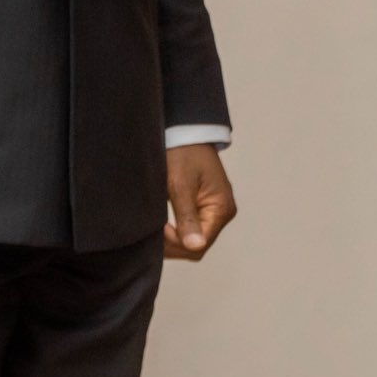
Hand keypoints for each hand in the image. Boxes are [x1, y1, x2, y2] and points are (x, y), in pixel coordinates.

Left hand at [163, 143, 235, 260]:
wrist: (186, 131)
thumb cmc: (184, 153)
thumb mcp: (180, 185)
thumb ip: (187, 217)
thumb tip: (195, 246)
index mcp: (222, 208)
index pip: (200, 244)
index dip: (178, 243)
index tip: (159, 230)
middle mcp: (223, 212)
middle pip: (198, 245)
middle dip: (175, 244)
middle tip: (153, 232)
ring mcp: (215, 210)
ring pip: (194, 239)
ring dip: (175, 238)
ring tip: (156, 228)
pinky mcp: (206, 206)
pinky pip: (193, 228)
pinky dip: (178, 231)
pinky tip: (163, 225)